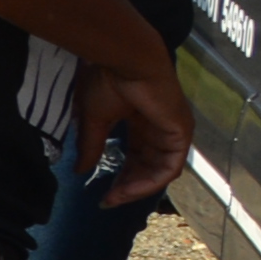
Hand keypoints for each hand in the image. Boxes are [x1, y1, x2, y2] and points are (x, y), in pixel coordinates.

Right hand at [73, 52, 195, 206]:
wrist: (126, 60)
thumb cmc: (108, 81)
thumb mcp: (93, 119)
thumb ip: (91, 146)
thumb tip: (79, 170)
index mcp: (141, 119)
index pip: (136, 154)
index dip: (120, 174)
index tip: (102, 191)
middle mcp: (159, 127)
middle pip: (149, 165)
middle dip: (128, 184)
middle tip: (109, 200)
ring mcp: (172, 130)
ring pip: (160, 169)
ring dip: (139, 187)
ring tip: (117, 197)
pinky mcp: (181, 133)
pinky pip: (170, 166)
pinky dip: (151, 181)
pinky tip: (131, 189)